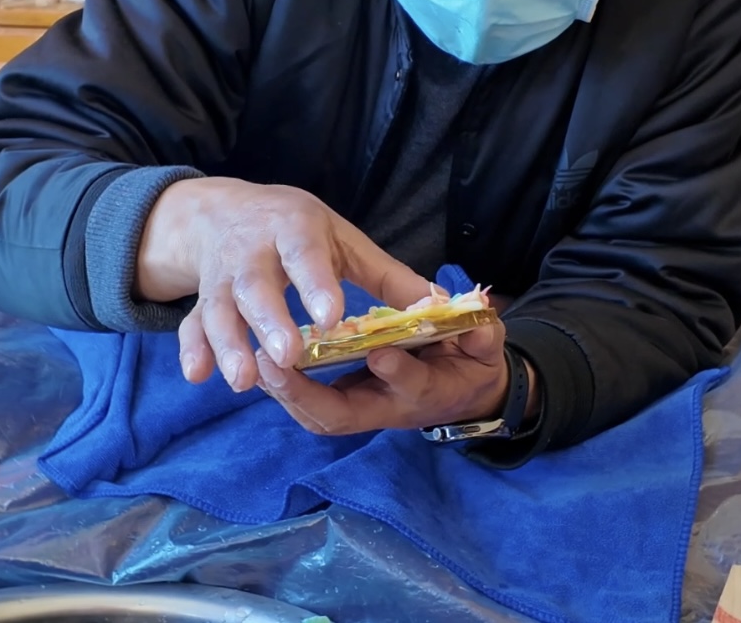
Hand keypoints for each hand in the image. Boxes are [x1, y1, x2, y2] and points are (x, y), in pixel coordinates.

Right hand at [135, 176, 431, 392]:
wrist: (221, 209)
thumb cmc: (295, 228)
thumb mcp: (342, 239)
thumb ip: (386, 277)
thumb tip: (438, 308)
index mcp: (294, 229)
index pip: (305, 254)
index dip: (316, 284)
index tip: (332, 318)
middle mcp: (252, 250)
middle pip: (255, 284)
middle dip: (269, 320)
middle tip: (288, 357)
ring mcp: (221, 275)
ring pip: (219, 308)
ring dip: (228, 343)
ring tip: (243, 380)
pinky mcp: (201, 298)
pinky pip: (192, 323)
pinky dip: (191, 349)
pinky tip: (198, 376)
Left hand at [254, 319, 510, 434]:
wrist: (464, 389)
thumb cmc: (470, 361)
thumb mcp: (484, 345)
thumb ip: (481, 335)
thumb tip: (478, 323)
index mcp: (426, 389)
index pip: (412, 388)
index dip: (399, 373)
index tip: (381, 353)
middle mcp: (387, 406)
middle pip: (343, 417)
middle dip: (308, 395)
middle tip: (277, 365)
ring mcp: (363, 407)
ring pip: (318, 415)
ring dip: (286, 393)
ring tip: (257, 362)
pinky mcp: (344, 401)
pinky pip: (310, 404)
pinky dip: (284, 388)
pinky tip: (260, 361)